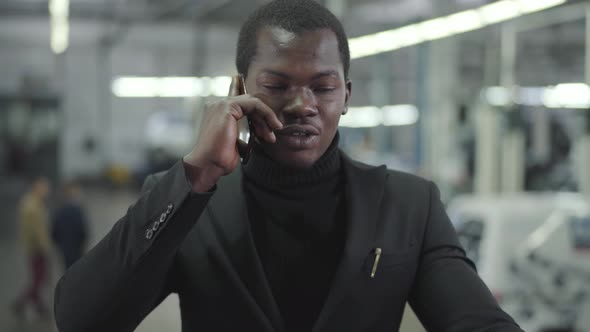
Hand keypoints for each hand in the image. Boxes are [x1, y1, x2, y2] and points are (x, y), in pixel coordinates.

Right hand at [183, 75, 282, 191]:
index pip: (244, 107)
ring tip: (272, 135)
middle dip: (264, 119)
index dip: (258, 118)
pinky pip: (254, 104)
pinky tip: (272, 125)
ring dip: (267, 117)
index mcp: (218, 112)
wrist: (209, 164)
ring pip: (253, 102)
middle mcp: (218, 105)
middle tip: (270, 135)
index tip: (268, 132)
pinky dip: (266, 113)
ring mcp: (221, 104)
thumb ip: (243, 129)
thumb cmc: (219, 157)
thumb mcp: (235, 140)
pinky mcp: (227, 107)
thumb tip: (260, 128)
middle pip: (249, 104)